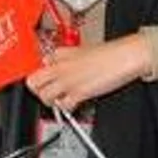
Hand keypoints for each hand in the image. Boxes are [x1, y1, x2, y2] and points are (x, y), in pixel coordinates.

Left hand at [24, 35, 151, 111]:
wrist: (125, 57)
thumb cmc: (109, 53)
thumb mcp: (82, 49)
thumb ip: (65, 57)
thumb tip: (54, 64)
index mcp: (60, 53)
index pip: (38, 65)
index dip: (41, 75)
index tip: (46, 80)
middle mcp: (60, 67)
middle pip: (32, 82)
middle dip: (38, 90)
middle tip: (47, 92)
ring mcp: (68, 80)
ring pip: (44, 96)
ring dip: (51, 101)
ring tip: (60, 100)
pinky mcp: (78, 93)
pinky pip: (63, 106)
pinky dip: (66, 108)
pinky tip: (73, 104)